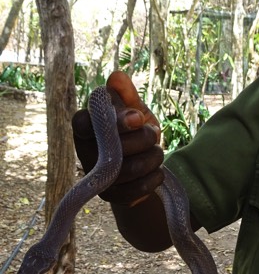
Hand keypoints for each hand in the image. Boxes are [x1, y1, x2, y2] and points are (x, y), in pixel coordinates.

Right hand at [72, 71, 163, 205]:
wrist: (143, 166)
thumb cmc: (136, 132)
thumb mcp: (134, 110)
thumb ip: (127, 95)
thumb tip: (117, 77)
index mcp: (85, 127)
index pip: (85, 122)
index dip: (114, 121)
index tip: (138, 117)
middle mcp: (85, 153)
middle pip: (115, 148)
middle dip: (144, 138)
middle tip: (154, 133)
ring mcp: (97, 177)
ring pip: (130, 169)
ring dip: (153, 157)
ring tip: (157, 151)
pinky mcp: (111, 196)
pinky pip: (138, 189)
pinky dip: (155, 177)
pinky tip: (157, 171)